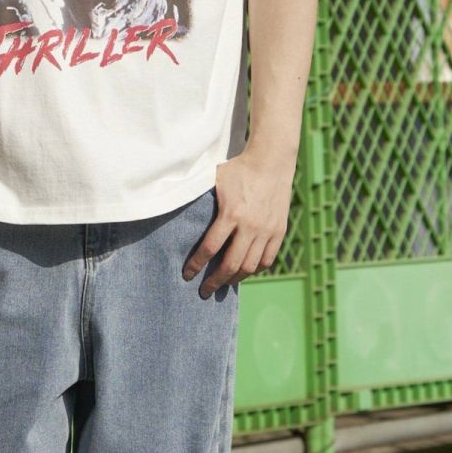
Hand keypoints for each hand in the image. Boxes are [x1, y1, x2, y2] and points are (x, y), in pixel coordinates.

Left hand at [184, 150, 294, 296]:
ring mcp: (267, 230)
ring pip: (250, 266)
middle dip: (215, 281)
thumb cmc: (238, 170)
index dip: (196, 265)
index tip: (187, 275)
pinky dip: (254, 270)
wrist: (272, 161)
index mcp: (231, 214)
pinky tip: (244, 272)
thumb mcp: (214, 180)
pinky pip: (266, 260)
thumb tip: (172, 205)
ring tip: (224, 283)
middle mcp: (250, 226)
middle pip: (231, 265)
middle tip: (204, 291)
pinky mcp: (279, 231)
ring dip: (235, 279)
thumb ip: (200, 198)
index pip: (210, 248)